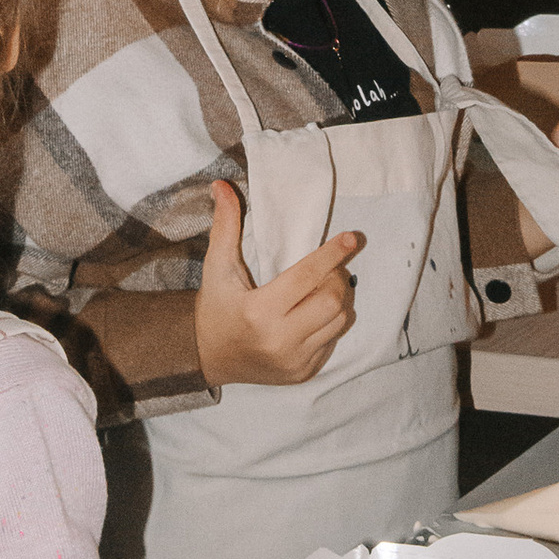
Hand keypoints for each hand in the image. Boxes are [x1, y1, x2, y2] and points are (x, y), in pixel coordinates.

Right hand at [195, 178, 361, 385]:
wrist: (208, 357)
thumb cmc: (215, 307)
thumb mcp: (217, 266)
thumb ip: (225, 225)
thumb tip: (223, 186)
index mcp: (260, 311)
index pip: (308, 277)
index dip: (333, 254)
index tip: (351, 238)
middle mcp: (280, 340)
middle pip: (333, 300)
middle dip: (336, 278)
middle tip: (328, 268)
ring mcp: (294, 361)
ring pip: (339, 321)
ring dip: (337, 299)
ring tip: (321, 288)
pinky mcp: (303, 372)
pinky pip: (332, 340)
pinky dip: (330, 322)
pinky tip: (312, 313)